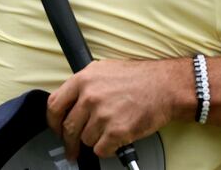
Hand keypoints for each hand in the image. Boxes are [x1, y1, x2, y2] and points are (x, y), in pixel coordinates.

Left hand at [46, 59, 190, 158]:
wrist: (167, 86)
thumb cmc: (142, 78)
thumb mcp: (106, 70)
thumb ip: (85, 84)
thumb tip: (71, 102)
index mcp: (84, 79)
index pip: (54, 105)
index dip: (53, 122)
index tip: (57, 129)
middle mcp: (90, 96)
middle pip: (68, 128)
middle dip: (70, 142)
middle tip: (73, 148)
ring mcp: (103, 114)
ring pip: (86, 140)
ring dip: (96, 140)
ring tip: (110, 130)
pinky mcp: (116, 131)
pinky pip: (101, 150)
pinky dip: (108, 149)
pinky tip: (116, 138)